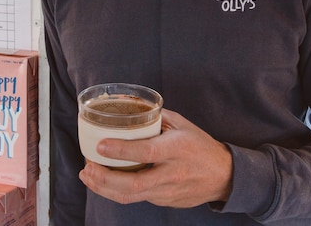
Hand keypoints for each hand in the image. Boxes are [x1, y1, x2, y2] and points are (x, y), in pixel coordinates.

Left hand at [79, 109, 232, 207]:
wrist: (223, 176)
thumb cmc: (200, 145)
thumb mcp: (182, 124)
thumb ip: (156, 118)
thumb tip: (128, 109)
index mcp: (177, 149)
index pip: (146, 152)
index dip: (121, 150)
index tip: (100, 145)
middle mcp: (172, 173)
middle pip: (134, 184)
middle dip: (105, 179)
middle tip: (87, 167)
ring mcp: (168, 191)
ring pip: (131, 196)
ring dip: (104, 188)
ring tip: (88, 176)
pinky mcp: (165, 202)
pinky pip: (138, 197)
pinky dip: (118, 190)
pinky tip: (105, 181)